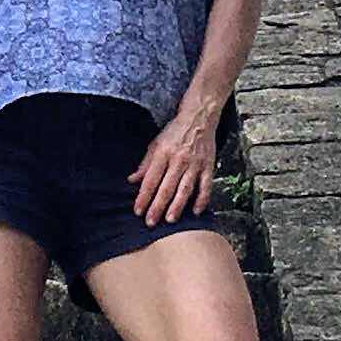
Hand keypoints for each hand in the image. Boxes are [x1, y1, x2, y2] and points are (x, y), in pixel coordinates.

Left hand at [129, 105, 218, 222]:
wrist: (199, 119)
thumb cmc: (174, 133)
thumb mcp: (155, 144)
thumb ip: (145, 164)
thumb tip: (132, 180)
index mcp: (162, 154)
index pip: (150, 180)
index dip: (143, 196)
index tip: (138, 211)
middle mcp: (178, 160)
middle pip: (166, 187)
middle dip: (158, 206)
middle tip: (151, 222)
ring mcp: (195, 164)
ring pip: (185, 188)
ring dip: (177, 205)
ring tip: (170, 220)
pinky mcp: (208, 166)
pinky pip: (205, 186)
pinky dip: (201, 199)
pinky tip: (196, 211)